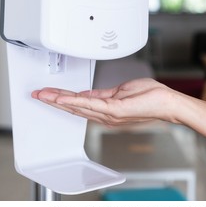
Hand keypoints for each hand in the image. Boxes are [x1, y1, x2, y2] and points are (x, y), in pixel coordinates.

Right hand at [31, 78, 178, 126]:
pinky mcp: (115, 110)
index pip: (79, 103)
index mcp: (106, 108)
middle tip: (37, 95)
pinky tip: (63, 97)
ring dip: (59, 100)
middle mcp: (105, 115)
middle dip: (54, 100)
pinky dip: (75, 100)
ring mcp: (110, 114)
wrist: (168, 104)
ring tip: (44, 95)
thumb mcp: (122, 91)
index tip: (48, 94)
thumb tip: (88, 93)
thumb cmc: (151, 97)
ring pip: (79, 106)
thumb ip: (103, 94)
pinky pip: (91, 104)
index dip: (61, 99)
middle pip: (74, 107)